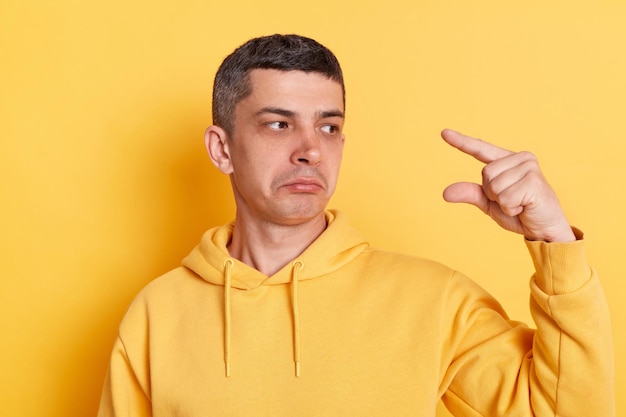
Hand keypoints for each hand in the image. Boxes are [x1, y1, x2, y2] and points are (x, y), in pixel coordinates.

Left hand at [441, 129, 575, 241]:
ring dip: (503, 203)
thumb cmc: (519, 213)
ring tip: (520, 204)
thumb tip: (445, 193)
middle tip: (512, 201)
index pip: (481, 149)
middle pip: (485, 174)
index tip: (444, 133)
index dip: (462, 142)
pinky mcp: (534, 181)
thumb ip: (471, 194)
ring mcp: (529, 167)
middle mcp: (520, 158)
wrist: (544, 230)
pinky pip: (505, 198)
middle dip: (493, 194)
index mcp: (508, 160)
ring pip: (494, 186)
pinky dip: (510, 208)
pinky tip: (525, 207)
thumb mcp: (490, 204)